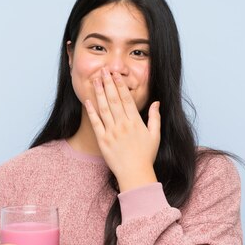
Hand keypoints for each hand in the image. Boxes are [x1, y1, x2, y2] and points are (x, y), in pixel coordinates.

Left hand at [85, 67, 160, 191]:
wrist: (135, 174)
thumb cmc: (146, 156)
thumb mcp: (155, 135)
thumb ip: (155, 117)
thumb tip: (157, 102)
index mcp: (136, 122)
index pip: (127, 98)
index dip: (120, 85)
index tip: (115, 74)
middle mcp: (123, 125)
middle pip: (114, 99)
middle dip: (108, 83)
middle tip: (103, 70)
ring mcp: (112, 132)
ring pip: (104, 108)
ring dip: (99, 93)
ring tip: (95, 80)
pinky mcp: (103, 140)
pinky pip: (96, 123)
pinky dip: (92, 111)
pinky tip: (88, 101)